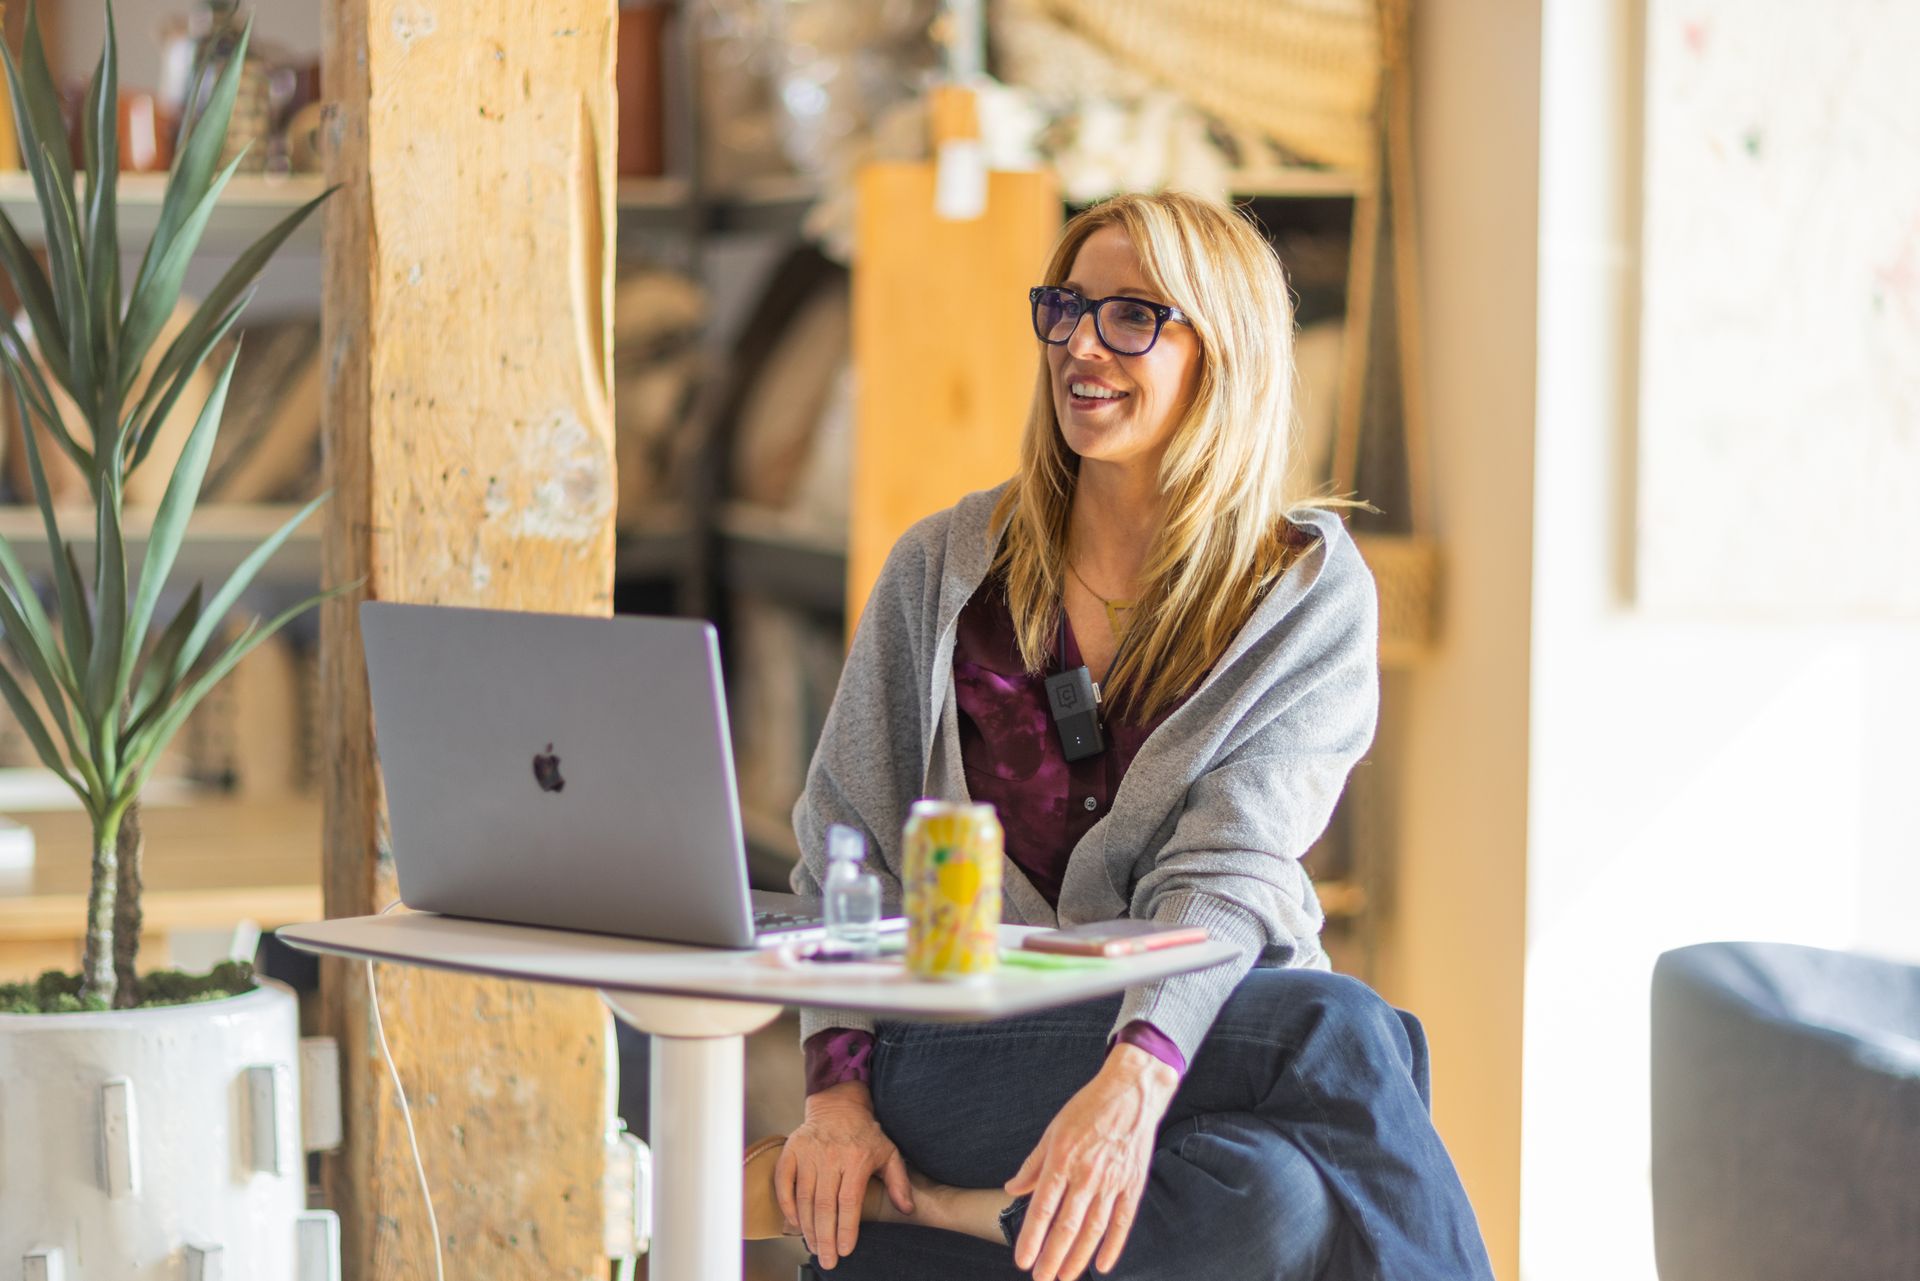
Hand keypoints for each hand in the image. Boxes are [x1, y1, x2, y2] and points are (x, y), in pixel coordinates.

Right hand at [775, 1081, 913, 1268]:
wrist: (839, 1106)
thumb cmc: (866, 1134)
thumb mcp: (889, 1153)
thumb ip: (899, 1182)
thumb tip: (907, 1209)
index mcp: (856, 1158)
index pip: (849, 1201)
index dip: (846, 1228)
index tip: (845, 1250)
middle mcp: (830, 1156)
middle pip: (825, 1205)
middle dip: (825, 1237)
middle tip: (827, 1260)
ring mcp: (808, 1153)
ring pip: (804, 1198)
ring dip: (808, 1227)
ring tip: (814, 1247)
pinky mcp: (791, 1151)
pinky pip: (784, 1183)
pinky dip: (787, 1206)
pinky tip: (795, 1224)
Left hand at [1005, 1044, 1178, 1279]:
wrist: (1131, 1092)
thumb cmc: (1088, 1108)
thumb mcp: (1053, 1130)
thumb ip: (1033, 1164)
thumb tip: (1012, 1190)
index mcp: (1062, 1159)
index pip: (1043, 1208)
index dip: (1032, 1238)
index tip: (1022, 1260)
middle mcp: (1087, 1175)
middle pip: (1067, 1226)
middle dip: (1053, 1257)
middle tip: (1042, 1279)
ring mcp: (1113, 1182)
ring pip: (1093, 1230)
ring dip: (1078, 1258)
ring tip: (1065, 1277)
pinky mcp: (1133, 1185)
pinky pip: (1122, 1222)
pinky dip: (1113, 1246)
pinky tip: (1102, 1265)